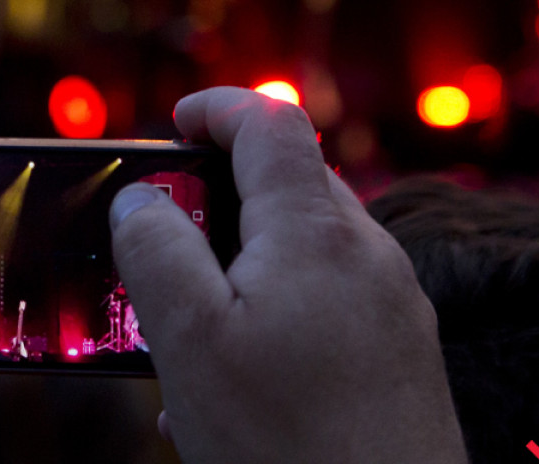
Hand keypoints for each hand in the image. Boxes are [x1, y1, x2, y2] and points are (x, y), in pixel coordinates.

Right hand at [109, 87, 466, 463]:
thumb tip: (139, 197)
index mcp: (315, 232)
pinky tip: (241, 368)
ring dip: (245, 257)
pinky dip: (277, 302)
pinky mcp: (399, 348)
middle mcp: (367, 253)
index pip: (270, 122)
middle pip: (288, 182)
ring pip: (306, 244)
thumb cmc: (287, 442)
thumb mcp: (190, 339)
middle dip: (221, 194)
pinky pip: (328, 295)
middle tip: (167, 239)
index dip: (217, 107)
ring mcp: (392, 301)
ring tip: (196, 319)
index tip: (173, 125)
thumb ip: (157, 248)